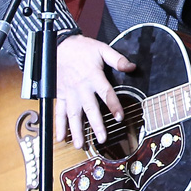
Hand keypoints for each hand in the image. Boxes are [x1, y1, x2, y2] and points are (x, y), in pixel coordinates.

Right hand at [55, 34, 136, 148]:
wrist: (60, 46)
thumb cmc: (82, 48)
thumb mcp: (102, 49)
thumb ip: (117, 59)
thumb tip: (132, 67)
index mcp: (93, 76)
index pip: (106, 93)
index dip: (113, 105)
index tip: (120, 117)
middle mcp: (81, 87)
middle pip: (89, 108)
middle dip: (96, 125)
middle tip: (102, 139)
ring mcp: (69, 93)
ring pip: (73, 114)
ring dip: (76, 130)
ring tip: (80, 144)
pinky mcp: (60, 95)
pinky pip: (59, 112)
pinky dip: (59, 125)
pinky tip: (60, 137)